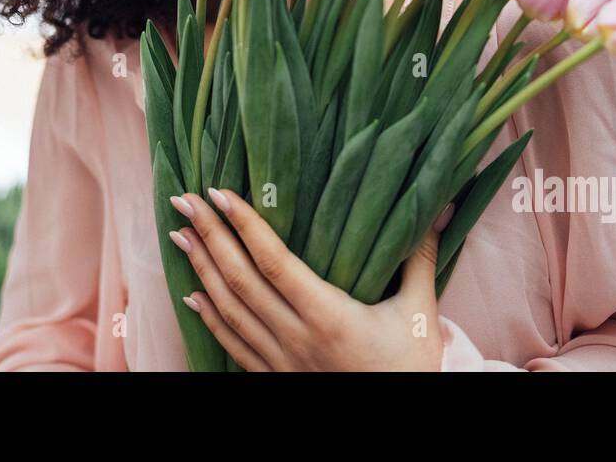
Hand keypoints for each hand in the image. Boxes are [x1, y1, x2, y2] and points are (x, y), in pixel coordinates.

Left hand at [167, 187, 452, 370]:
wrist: (400, 421)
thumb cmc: (412, 366)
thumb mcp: (421, 312)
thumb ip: (421, 258)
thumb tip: (435, 208)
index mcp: (329, 316)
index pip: (275, 262)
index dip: (245, 225)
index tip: (222, 193)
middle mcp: (297, 338)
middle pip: (242, 281)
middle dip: (210, 237)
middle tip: (186, 200)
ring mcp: (282, 361)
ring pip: (230, 310)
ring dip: (201, 270)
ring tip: (180, 235)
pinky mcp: (276, 377)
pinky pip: (233, 346)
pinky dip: (210, 317)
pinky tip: (192, 294)